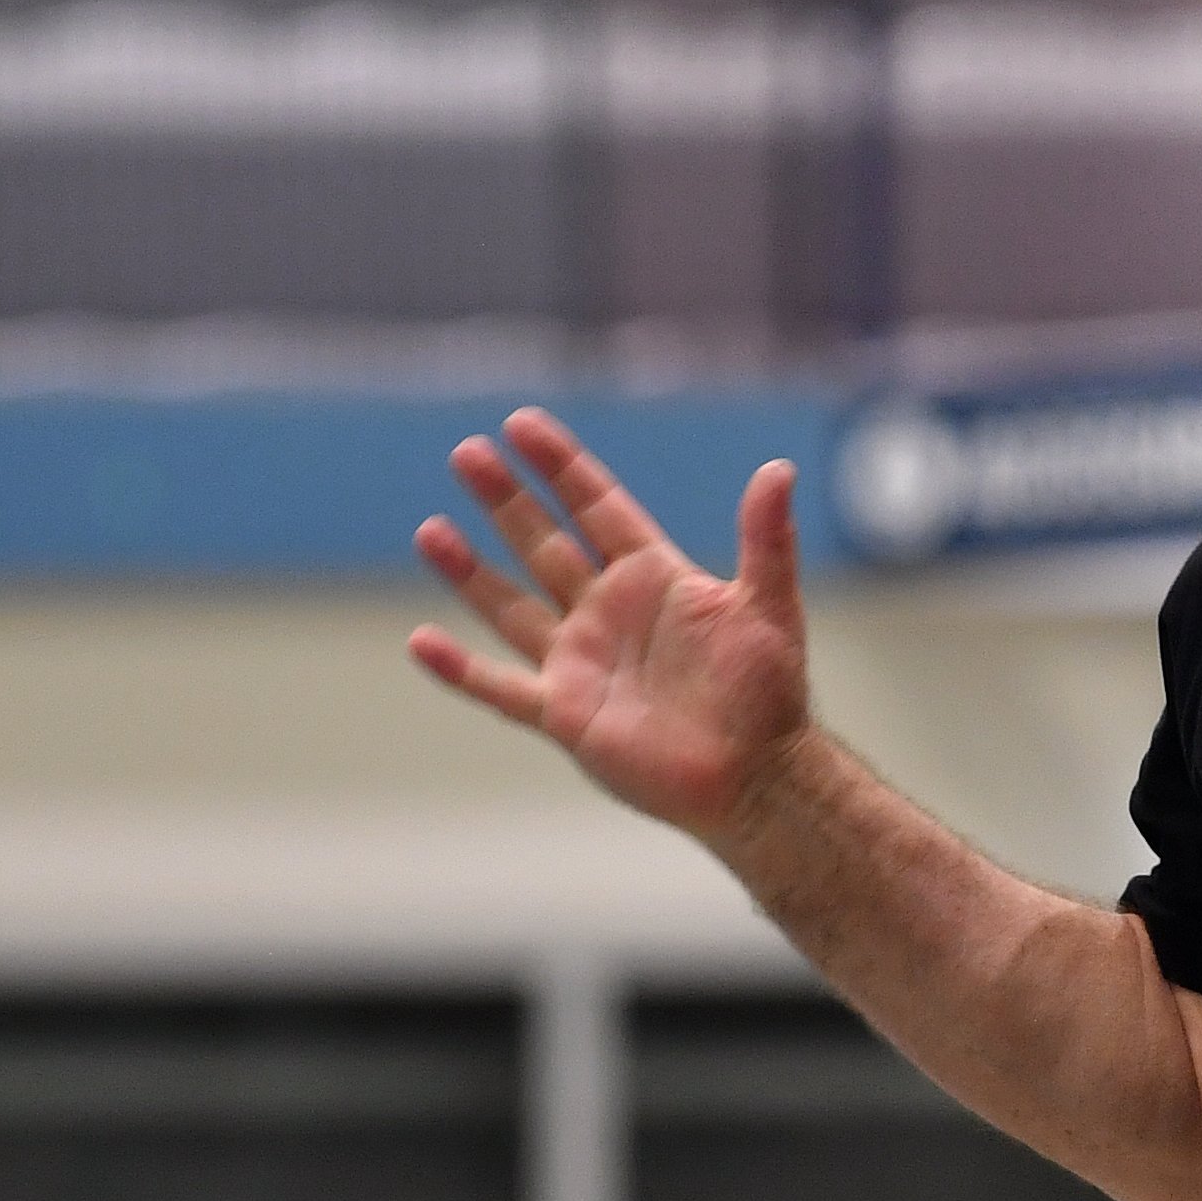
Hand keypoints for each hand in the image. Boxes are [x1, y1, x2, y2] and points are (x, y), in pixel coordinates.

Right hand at [409, 407, 812, 842]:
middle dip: (507, 500)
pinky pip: (501, 688)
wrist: (758, 776)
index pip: (598, 507)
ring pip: (512, 606)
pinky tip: (421, 640)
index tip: (520, 424)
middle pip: (546, 544)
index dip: (561, 467)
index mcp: (654, 578)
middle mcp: (609, 611)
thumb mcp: (769, 606)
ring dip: (471, 572)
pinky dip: (461, 669)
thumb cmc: (769, 693)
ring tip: (431, 530)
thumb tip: (780, 468)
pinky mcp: (566, 713)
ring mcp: (582, 661)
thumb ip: (767, 540)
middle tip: (466, 454)